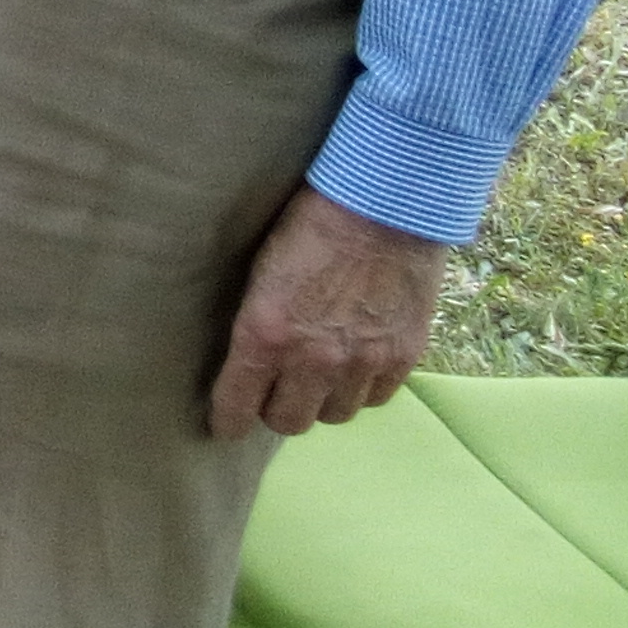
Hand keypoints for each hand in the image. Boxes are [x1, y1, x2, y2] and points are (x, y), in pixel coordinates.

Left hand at [208, 186, 445, 438]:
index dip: (228, 420)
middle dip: (275, 410)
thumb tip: (248, 357)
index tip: (225, 425)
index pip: (237, 404)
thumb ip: (256, 322)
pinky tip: (355, 366)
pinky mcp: (402, 356)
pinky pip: (376, 399)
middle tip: (274, 393)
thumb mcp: (260, 270)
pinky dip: (362, 389)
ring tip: (317, 377)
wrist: (383, 202)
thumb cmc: (309, 223)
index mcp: (266, 334)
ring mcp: (362, 360)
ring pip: (334, 415)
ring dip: (321, 400)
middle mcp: (314, 358)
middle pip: (288, 422)